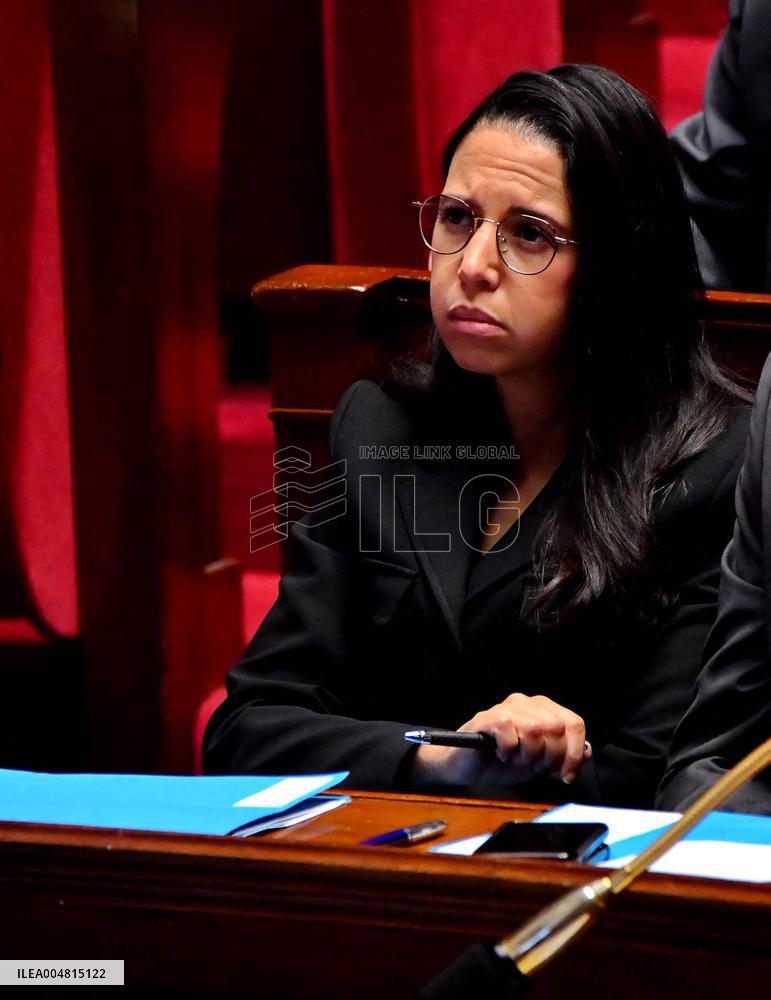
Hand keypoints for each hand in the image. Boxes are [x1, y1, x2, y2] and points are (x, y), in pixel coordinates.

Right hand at [410, 693, 590, 788]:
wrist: (466, 766)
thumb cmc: (502, 762)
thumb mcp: (540, 763)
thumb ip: (562, 756)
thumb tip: (588, 751)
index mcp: (543, 710)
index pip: (574, 723)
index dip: (575, 752)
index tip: (566, 776)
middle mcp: (527, 703)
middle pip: (556, 727)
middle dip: (550, 756)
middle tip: (533, 766)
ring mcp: (506, 707)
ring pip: (535, 729)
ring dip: (528, 754)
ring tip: (515, 759)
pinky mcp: (488, 717)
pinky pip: (510, 732)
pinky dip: (509, 750)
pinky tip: (501, 754)